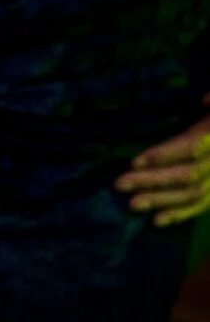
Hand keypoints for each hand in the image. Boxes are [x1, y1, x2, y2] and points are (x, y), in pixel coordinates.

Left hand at [116, 98, 209, 225]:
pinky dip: (179, 215)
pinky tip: (155, 221)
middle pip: (187, 174)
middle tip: (120, 184)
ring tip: (132, 205)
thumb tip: (204, 100)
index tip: (135, 162)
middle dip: (152, 180)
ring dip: (161, 200)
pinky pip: (200, 206)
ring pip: (192, 193)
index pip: (192, 148)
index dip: (165, 155)